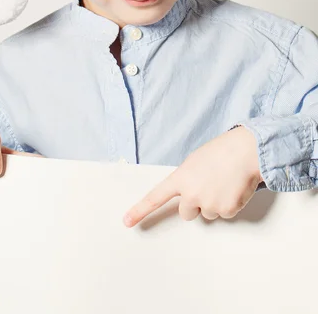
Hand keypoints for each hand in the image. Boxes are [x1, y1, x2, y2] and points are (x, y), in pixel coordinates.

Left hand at [123, 126, 262, 226]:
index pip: (156, 197)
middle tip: (208, 186)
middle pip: (186, 213)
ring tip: (224, 182)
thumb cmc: (221, 152)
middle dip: (195, 204)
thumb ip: (186, 179)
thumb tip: (188, 195)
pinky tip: (233, 188)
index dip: (140, 210)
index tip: (127, 221)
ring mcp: (208, 203)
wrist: (245, 151)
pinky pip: (224, 214)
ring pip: (207, 214)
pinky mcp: (226, 210)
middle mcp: (191, 194)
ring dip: (214, 203)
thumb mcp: (194, 162)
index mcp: (181, 178)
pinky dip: (230, 204)